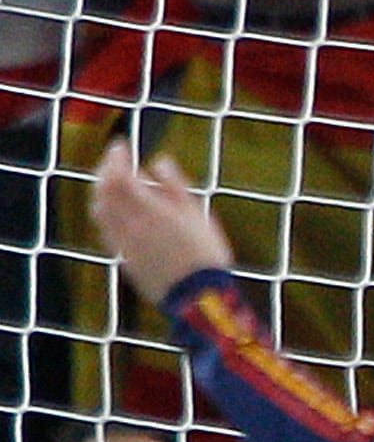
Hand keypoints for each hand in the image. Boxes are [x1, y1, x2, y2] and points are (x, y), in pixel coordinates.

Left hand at [89, 140, 233, 304]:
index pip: (120, 175)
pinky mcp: (123, 256)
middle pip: (103, 190)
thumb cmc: (205, 254)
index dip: (116, 156)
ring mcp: (123, 241)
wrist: (198, 296)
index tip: (121, 145)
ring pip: (99, 209)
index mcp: (150, 211)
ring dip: (101, 189)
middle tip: (114, 160)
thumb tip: (159, 161)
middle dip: (105, 169)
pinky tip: (115, 209)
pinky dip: (104, 211)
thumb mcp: (199, 215)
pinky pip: (104, 227)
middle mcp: (130, 224)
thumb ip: (175, 186)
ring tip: (112, 182)